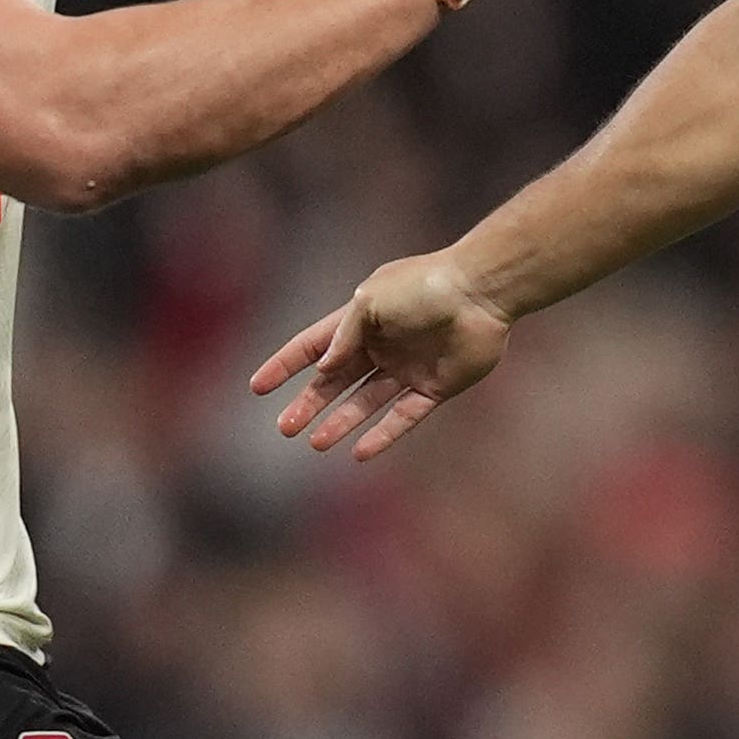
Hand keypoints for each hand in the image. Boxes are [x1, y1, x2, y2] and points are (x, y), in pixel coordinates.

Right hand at [248, 256, 513, 457]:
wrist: (481, 291)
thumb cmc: (424, 286)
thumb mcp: (370, 300)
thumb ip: (343, 336)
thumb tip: (322, 368)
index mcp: (362, 318)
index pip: (313, 345)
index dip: (285, 365)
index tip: (257, 388)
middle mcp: (382, 345)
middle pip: (336, 380)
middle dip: (309, 403)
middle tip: (284, 429)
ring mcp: (408, 368)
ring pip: (365, 402)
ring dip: (340, 422)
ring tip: (315, 444)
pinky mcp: (435, 388)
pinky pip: (403, 417)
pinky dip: (382, 435)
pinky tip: (359, 452)